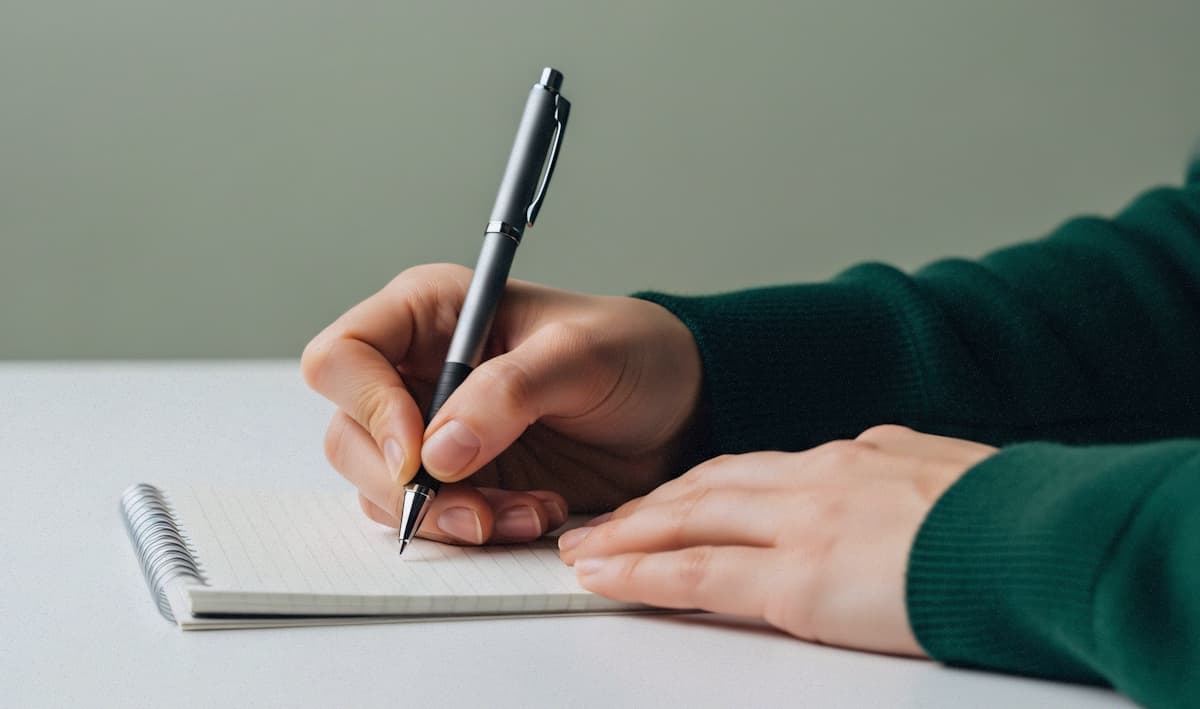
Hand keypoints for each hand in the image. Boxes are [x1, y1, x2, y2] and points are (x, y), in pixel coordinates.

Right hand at [301, 264, 700, 545]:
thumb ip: (508, 392)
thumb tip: (437, 451)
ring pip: (383, 488)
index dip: (367, 409)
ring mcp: (431, 429)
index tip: (420, 457)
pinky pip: (430, 517)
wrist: (678, 407)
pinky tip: (533, 516)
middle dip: (406, 486)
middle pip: (350, 435)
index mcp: (430, 312)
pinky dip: (474, 530)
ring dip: (449, 516)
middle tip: (476, 511)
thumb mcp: (582, 355)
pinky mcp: (457, 478)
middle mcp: (417, 370)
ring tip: (529, 512)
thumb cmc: (634, 353)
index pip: (344, 356)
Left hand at [558, 425, 996, 655]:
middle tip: (596, 522)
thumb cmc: (1014, 518)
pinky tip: (606, 580)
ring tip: (582, 549)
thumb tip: (881, 484)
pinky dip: (645, 575)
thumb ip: (895, 476)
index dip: (697, 488)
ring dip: (627, 535)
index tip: (662, 501)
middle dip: (644, 506)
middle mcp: (816, 478)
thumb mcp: (946, 477)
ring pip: (688, 519)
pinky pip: (700, 574)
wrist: (1043, 539)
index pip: (751, 470)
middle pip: (705, 486)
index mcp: (853, 457)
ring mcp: (802, 524)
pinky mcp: (799, 578)